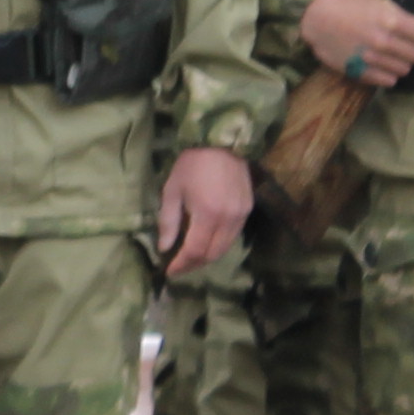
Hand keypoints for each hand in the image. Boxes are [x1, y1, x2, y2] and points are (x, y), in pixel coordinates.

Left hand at [157, 146, 251, 271]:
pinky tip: (207, 242)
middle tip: (179, 267)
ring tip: (191, 258)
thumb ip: (168, 222)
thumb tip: (165, 248)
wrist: (221, 143)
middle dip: (194, 264)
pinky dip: (219, 244)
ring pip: (225, 248)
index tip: (169, 272)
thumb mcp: (172, 190)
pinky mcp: (248, 210)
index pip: (195, 251)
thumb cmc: (191, 164)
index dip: (182, 265)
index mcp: (207, 214)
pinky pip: (233, 236)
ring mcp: (241, 215)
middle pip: (212, 254)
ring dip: (207, 257)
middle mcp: (228, 219)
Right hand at [303, 0, 413, 90]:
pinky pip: (389, 81)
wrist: (315, 20)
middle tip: (403, 44)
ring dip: (401, 62)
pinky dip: (388, 74)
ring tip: (392, 55)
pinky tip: (382, 65)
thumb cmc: (347, 3)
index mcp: (392, 20)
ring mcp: (373, 60)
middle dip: (413, 48)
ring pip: (405, 69)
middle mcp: (385, 42)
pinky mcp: (361, 73)